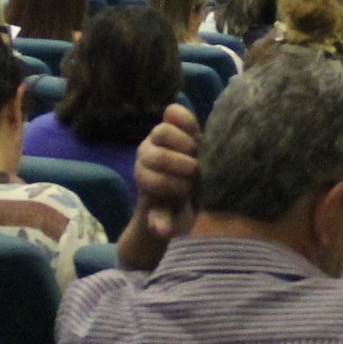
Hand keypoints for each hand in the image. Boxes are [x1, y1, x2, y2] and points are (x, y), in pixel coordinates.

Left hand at [131, 102, 198, 231]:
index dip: (175, 186)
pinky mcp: (171, 120)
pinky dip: (187, 121)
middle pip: (158, 155)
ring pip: (163, 131)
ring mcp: (156, 135)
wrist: (187, 176)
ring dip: (185, 144)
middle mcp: (144, 153)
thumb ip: (164, 220)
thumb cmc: (179, 198)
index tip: (188, 191)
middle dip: (182, 166)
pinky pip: (174, 113)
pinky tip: (199, 134)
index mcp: (143, 176)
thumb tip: (160, 231)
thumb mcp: (172, 213)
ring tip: (199, 154)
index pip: (154, 180)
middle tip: (197, 172)